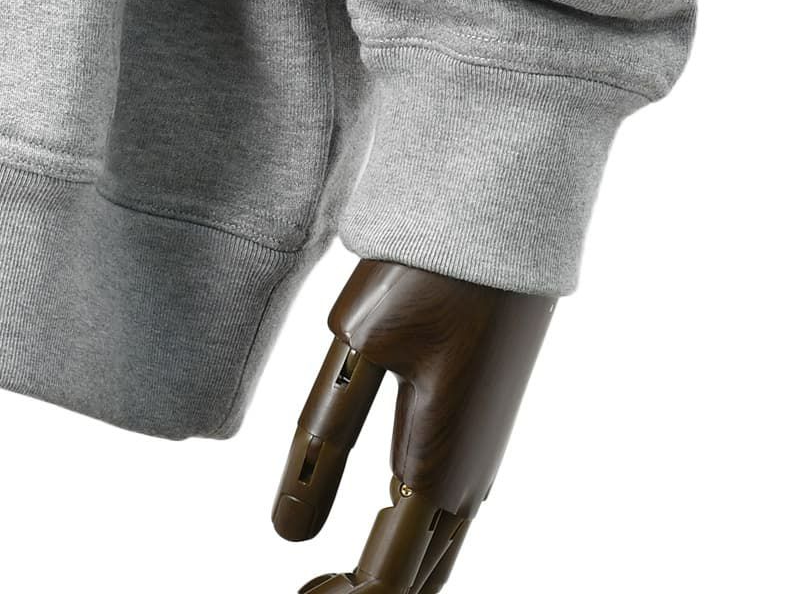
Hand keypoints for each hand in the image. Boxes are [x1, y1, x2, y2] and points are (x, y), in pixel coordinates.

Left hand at [271, 258, 555, 592]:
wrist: (500, 227)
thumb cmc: (425, 279)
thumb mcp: (358, 351)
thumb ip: (323, 443)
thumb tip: (285, 532)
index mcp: (434, 466)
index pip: (386, 577)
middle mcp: (470, 474)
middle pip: (423, 575)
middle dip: (372, 592)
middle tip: (315, 592)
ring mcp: (486, 450)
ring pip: (444, 545)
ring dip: (399, 568)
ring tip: (348, 572)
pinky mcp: (485, 421)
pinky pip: (456, 507)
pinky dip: (421, 534)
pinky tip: (398, 511)